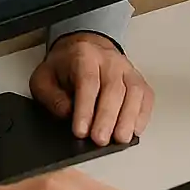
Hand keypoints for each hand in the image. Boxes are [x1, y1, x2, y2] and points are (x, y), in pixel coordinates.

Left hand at [30, 33, 153, 145]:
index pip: (88, 82)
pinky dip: (142, 114)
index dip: (85, 108)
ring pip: (134, 91)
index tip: (80, 131)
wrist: (85, 49)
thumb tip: (66, 113)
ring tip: (120, 139)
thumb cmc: (64, 67)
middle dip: (107, 117)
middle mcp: (109, 60)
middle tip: (100, 140)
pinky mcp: (138, 79)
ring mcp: (127, 69)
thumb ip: (51, 97)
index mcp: (84, 56)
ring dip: (128, 117)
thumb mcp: (44, 78)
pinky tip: (134, 129)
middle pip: (114, 88)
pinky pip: (146, 96)